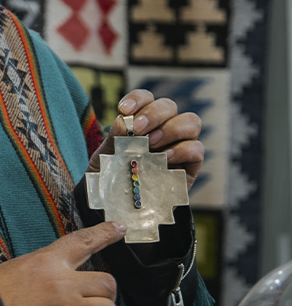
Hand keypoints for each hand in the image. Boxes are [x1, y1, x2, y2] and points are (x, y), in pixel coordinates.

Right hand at [0, 222, 123, 305]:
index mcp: (48, 261)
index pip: (84, 242)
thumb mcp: (20, 269)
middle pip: (107, 284)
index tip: (120, 228)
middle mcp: (62, 284)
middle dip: (102, 295)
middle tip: (89, 302)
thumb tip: (73, 285)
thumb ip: (50, 272)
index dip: (105, 234)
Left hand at [87, 88, 203, 190]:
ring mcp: (181, 145)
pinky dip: (182, 150)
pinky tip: (164, 159)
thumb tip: (122, 121)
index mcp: (143, 121)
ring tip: (152, 144)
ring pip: (191, 121)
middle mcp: (164, 128)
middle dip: (154, 113)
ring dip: (171, 129)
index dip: (138, 98)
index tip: (124, 109)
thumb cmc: (114, 178)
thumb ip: (113, 140)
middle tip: (137, 130)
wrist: (123, 207)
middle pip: (169, 105)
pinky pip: (197, 148)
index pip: (146, 98)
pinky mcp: (191, 165)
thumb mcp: (106, 158)